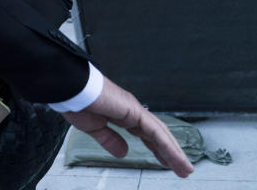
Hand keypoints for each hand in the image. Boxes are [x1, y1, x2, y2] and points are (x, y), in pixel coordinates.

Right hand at [61, 77, 194, 177]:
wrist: (71, 89)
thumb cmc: (76, 102)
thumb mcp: (94, 128)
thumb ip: (110, 140)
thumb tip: (123, 151)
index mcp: (122, 113)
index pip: (147, 134)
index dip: (157, 148)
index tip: (166, 161)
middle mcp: (132, 110)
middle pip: (158, 135)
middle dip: (171, 152)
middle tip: (182, 168)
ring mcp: (135, 110)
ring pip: (161, 134)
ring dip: (175, 152)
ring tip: (185, 168)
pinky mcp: (134, 112)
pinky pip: (155, 132)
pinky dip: (167, 146)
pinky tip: (175, 158)